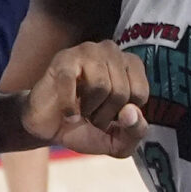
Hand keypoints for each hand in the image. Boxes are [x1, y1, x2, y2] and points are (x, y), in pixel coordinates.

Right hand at [20, 41, 149, 157]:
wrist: (49, 128)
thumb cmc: (86, 128)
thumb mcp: (118, 141)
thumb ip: (136, 132)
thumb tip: (130, 112)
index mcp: (131, 64)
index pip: (141, 94)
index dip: (123, 115)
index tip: (109, 114)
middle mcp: (112, 50)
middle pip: (121, 92)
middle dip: (105, 115)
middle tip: (91, 114)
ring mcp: (87, 51)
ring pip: (101, 86)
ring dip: (89, 109)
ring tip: (81, 109)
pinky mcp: (63, 60)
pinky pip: (73, 86)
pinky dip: (69, 109)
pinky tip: (68, 114)